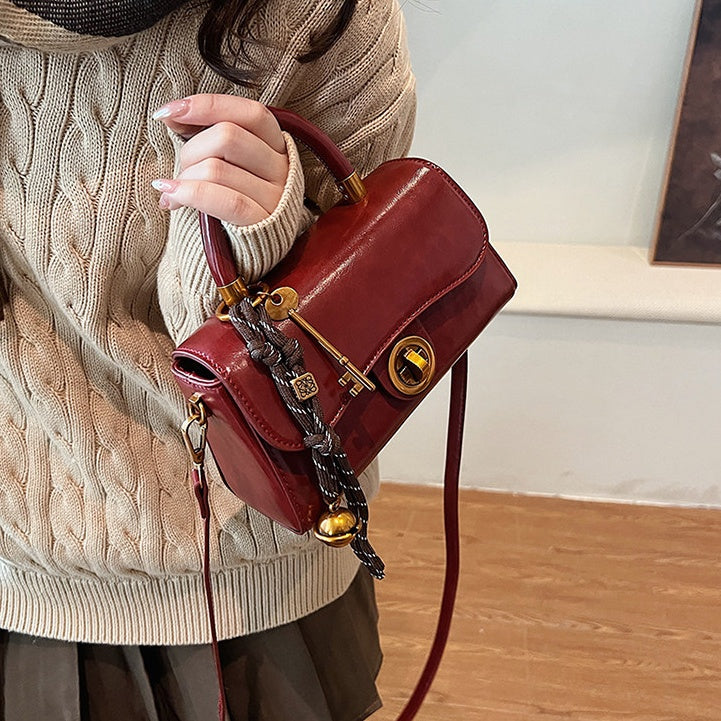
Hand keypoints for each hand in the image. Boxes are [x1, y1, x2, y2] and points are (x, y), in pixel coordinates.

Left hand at [151, 94, 288, 224]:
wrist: (253, 247)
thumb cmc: (237, 197)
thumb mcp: (231, 162)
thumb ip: (208, 136)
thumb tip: (171, 116)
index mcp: (277, 145)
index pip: (249, 113)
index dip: (207, 105)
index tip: (168, 112)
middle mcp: (281, 168)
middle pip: (227, 137)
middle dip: (190, 149)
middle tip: (180, 168)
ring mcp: (275, 197)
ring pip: (217, 169)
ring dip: (185, 177)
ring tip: (176, 189)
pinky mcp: (261, 223)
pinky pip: (223, 201)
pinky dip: (189, 194)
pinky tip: (170, 196)